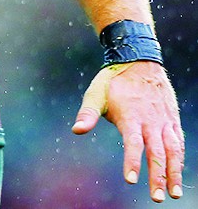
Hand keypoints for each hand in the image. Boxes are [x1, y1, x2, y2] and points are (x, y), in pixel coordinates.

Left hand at [72, 61, 183, 202]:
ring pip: (172, 150)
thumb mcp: (97, 93)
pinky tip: (178, 173)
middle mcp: (150, 121)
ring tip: (174, 193)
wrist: (139, 60)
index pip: (133, 143)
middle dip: (157, 176)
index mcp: (131, 116)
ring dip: (174, 172)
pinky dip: (179, 159)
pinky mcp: (172, 120)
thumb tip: (76, 130)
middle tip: (157, 198)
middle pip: (156, 152)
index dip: (132, 162)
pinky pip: (179, 142)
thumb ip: (88, 113)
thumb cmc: (113, 80)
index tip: (131, 180)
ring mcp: (163, 121)